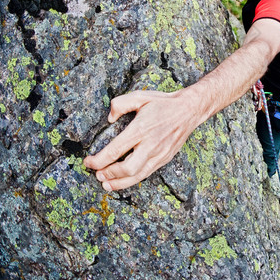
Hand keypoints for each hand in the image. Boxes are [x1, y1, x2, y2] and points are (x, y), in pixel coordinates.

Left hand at [84, 89, 200, 190]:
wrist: (190, 110)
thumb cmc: (164, 103)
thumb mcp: (140, 96)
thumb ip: (120, 104)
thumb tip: (110, 118)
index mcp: (142, 129)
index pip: (116, 150)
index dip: (99, 160)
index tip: (88, 162)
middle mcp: (151, 144)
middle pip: (127, 169)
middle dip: (109, 174)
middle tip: (97, 174)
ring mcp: (160, 154)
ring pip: (138, 176)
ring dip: (119, 183)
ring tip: (106, 184)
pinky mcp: (165, 158)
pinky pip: (147, 173)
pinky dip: (133, 180)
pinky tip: (123, 180)